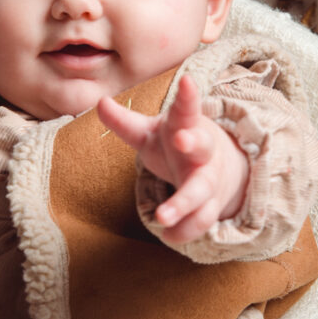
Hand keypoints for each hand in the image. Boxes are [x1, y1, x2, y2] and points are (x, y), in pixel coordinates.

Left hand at [97, 76, 248, 244]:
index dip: (188, 96)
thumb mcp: (150, 132)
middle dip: (192, 142)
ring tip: (162, 218)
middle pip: (201, 145)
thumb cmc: (175, 145)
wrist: (218, 169)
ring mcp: (208, 178)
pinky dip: (185, 231)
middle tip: (181, 139)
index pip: (187, 108)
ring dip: (184, 204)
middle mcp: (201, 151)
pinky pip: (201, 220)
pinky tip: (168, 237)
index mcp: (186, 125)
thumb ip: (125, 121)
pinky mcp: (211, 204)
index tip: (188, 80)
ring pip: (201, 190)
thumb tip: (99, 101)